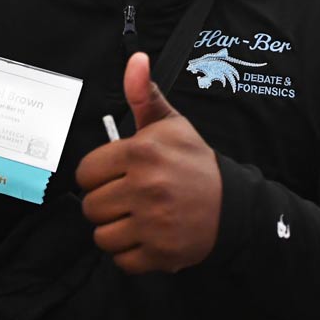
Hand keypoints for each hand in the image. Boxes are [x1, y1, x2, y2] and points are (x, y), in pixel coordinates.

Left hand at [75, 51, 221, 273]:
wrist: (233, 205)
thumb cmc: (194, 163)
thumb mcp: (170, 125)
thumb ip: (143, 94)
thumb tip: (135, 59)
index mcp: (142, 152)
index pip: (86, 172)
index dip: (97, 175)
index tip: (115, 176)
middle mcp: (145, 187)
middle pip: (91, 206)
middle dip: (105, 203)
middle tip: (127, 198)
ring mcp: (153, 223)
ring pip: (102, 236)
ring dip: (115, 230)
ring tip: (136, 218)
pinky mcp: (160, 253)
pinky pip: (121, 260)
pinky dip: (130, 254)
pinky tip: (146, 237)